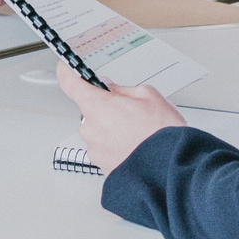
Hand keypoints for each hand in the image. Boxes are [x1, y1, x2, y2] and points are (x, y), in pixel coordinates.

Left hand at [55, 60, 184, 173]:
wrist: (172, 170)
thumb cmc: (163, 134)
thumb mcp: (149, 96)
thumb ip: (123, 90)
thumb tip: (111, 89)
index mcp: (97, 106)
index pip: (69, 83)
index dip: (67, 72)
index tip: (66, 67)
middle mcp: (90, 129)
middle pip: (89, 110)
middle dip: (106, 108)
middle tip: (130, 112)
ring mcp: (95, 150)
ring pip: (98, 131)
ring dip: (112, 129)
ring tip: (138, 134)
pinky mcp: (102, 167)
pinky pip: (104, 149)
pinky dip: (116, 147)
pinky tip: (135, 147)